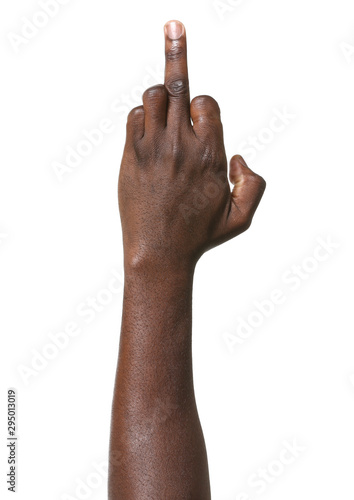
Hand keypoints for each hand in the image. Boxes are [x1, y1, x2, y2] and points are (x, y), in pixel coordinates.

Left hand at [119, 20, 265, 271]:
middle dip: (178, 53)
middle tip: (174, 25)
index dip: (204, 105)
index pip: (207, 104)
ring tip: (164, 106)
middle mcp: (182, 145)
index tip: (201, 110)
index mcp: (211, 154)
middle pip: (180, 86)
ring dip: (161, 96)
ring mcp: (154, 148)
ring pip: (154, 96)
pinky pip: (134, 116)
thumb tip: (238, 155)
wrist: (158, 253)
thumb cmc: (199, 235)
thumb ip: (255, 184)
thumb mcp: (241, 217)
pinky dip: (142, 115)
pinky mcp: (131, 156)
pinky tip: (147, 129)